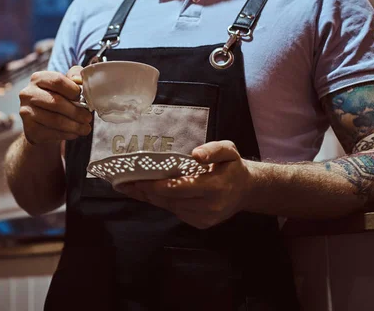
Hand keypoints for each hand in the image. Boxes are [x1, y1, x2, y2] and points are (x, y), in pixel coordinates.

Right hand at [19, 66, 92, 144]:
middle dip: (76, 112)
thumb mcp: (67, 84)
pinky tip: (75, 133)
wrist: (42, 121)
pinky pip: (52, 133)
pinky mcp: (29, 129)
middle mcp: (28, 94)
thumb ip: (75, 76)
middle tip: (88, 118)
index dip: (73, 90)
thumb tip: (79, 80)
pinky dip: (68, 134)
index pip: (57, 81)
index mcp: (38, 78)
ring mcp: (26, 112)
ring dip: (75, 126)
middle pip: (56, 102)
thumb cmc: (58, 98)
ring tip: (86, 128)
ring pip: (56, 120)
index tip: (82, 98)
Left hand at [116, 141, 254, 228]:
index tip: (138, 179)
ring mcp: (205, 218)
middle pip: (171, 200)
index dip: (157, 185)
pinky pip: (176, 213)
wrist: (246, 191)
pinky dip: (163, 203)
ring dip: (152, 198)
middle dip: (148, 191)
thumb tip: (196, 154)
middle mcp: (210, 206)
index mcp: (216, 186)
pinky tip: (149, 195)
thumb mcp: (229, 150)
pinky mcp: (201, 224)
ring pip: (171, 207)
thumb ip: (213, 150)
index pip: (179, 187)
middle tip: (126, 182)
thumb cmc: (233, 167)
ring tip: (132, 187)